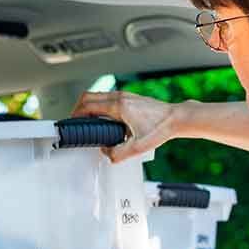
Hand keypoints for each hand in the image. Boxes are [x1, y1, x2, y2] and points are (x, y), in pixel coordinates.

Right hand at [71, 91, 187, 162]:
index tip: (73, 123)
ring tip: (87, 122)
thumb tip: (106, 153)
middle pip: (88, 96)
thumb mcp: (138, 147)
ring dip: (88, 106)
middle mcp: (120, 97)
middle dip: (78, 108)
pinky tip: (102, 119)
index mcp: (119, 106)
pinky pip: (106, 98)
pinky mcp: (129, 97)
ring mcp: (125, 95)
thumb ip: (118, 154)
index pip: (88, 105)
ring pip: (97, 95)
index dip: (76, 115)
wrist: (176, 119)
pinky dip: (98, 106)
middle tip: (76, 122)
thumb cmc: (161, 128)